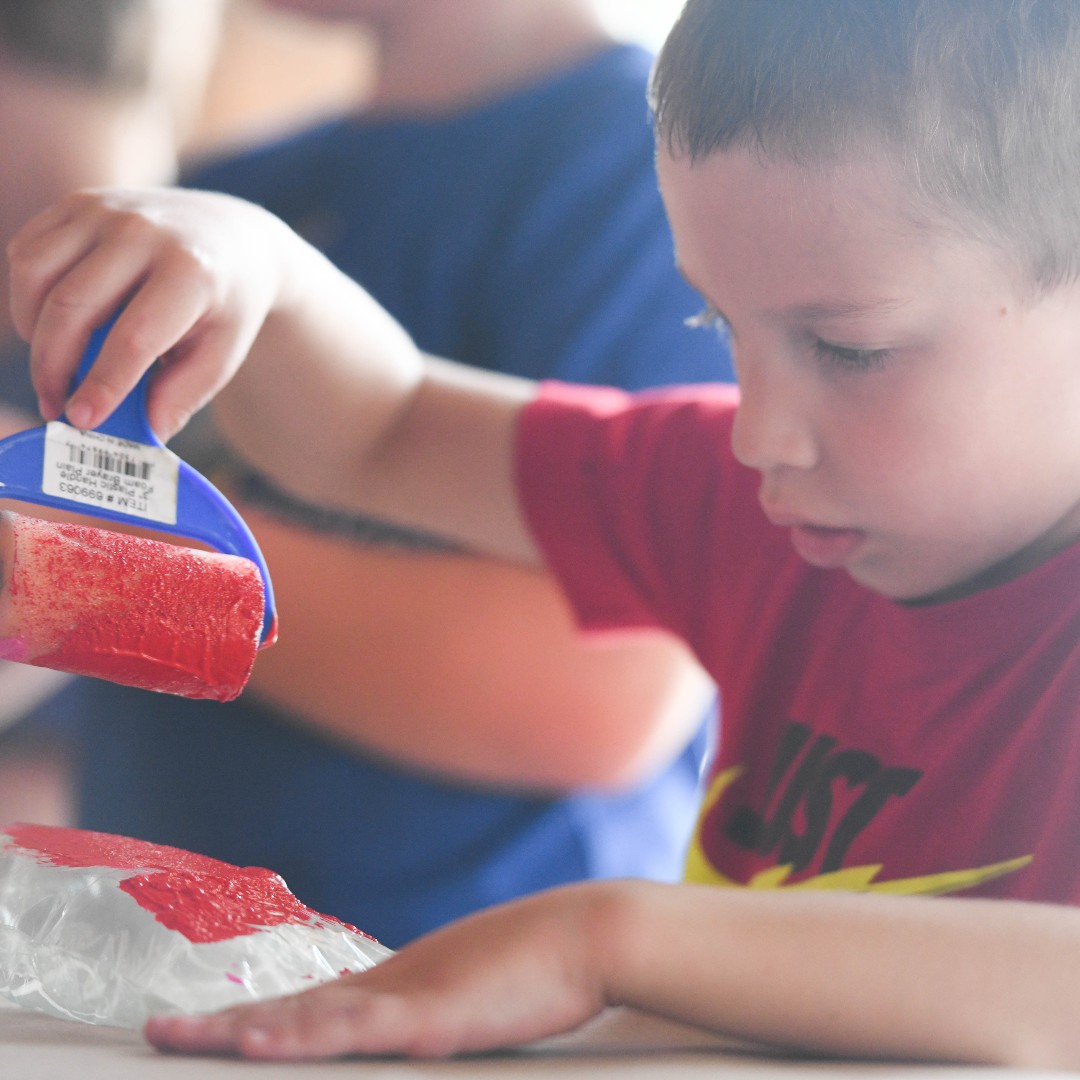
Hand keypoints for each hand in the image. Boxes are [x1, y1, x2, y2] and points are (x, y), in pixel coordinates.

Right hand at [7, 187, 296, 440]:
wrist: (231, 238)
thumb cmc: (224, 306)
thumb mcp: (223, 353)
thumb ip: (183, 394)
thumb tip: (143, 435)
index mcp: (191, 273)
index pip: (134, 336)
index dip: (102, 383)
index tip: (81, 421)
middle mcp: (144, 232)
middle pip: (73, 306)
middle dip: (53, 366)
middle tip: (55, 407)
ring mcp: (106, 210)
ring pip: (36, 275)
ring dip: (33, 333)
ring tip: (53, 369)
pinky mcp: (77, 203)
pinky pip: (27, 253)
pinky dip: (27, 298)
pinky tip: (50, 328)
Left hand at [145, 883, 612, 1059]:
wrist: (584, 932)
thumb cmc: (537, 965)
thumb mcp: (472, 992)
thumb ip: (429, 1009)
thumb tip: (406, 1024)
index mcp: (397, 985)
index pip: (309, 1006)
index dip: (254, 1018)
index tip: (206, 1027)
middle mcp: (387, 985)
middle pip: (291, 1010)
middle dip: (222, 1026)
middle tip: (159, 1031)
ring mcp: (404, 998)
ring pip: (304, 1018)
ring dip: (238, 1030)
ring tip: (178, 1036)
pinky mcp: (428, 1016)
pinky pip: (352, 1030)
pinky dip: (300, 1035)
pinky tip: (259, 1041)